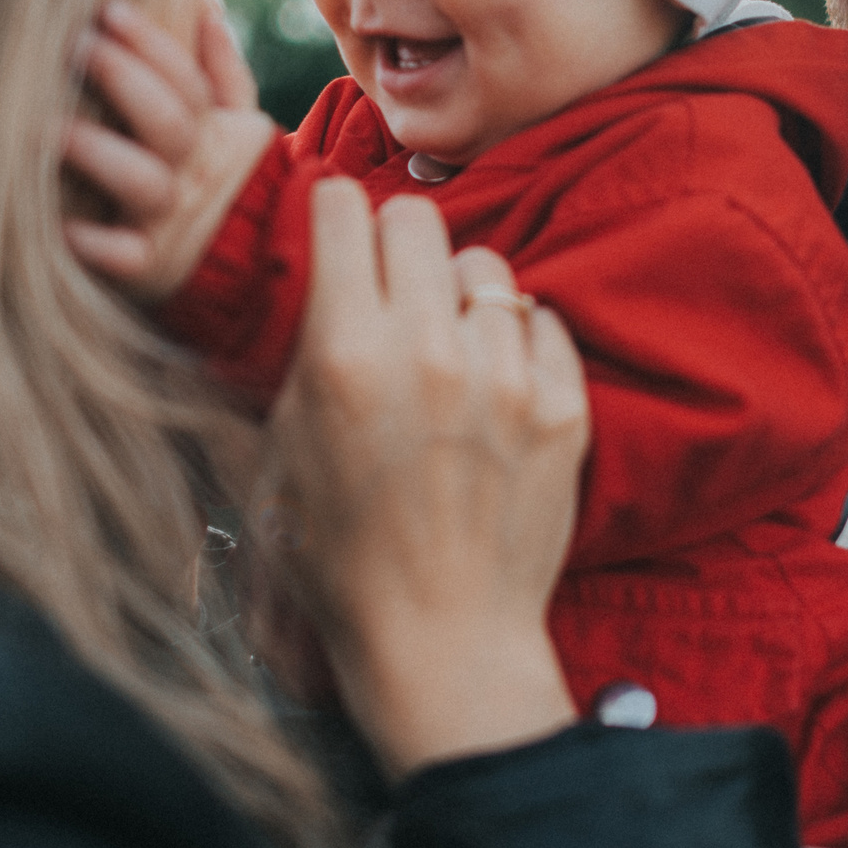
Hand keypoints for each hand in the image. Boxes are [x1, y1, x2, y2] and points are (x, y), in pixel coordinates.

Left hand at [64, 0, 275, 303]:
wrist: (245, 272)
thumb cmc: (219, 183)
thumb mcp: (237, 127)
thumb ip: (223, 71)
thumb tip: (204, 5)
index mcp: (211, 132)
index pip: (186, 80)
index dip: (150, 43)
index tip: (108, 9)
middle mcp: (192, 172)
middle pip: (167, 121)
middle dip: (123, 79)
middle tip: (77, 46)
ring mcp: (169, 220)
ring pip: (142, 182)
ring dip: (98, 152)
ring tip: (48, 125)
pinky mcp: (147, 267)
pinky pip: (123, 257)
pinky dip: (95, 244)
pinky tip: (60, 225)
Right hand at [265, 180, 586, 777]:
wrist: (442, 639)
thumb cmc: (343, 558)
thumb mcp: (285, 450)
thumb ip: (306, 352)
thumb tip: (322, 270)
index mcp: (343, 354)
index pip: (344, 208)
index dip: (335, 213)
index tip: (339, 231)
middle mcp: (427, 350)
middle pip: (416, 218)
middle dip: (395, 243)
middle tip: (390, 289)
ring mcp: (503, 376)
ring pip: (486, 266)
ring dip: (460, 294)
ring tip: (447, 347)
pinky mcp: (562, 405)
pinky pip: (542, 319)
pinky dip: (518, 340)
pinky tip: (494, 385)